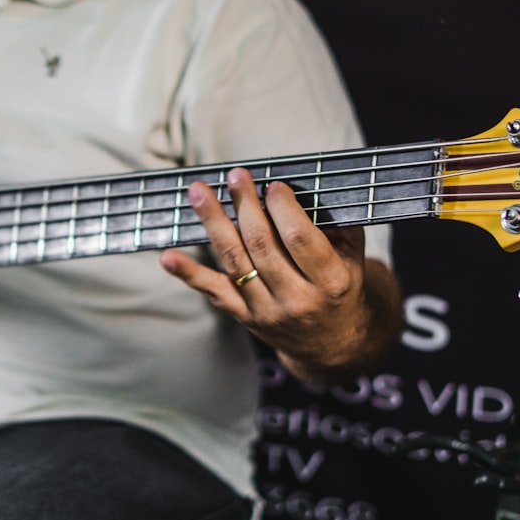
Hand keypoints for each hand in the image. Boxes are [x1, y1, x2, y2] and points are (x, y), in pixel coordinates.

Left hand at [160, 167, 399, 383]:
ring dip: (213, 222)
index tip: (272, 184)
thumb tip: (304, 187)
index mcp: (330, 281)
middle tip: (235, 175)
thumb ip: (337, 225)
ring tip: (198, 192)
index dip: (283, 209)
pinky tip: (168, 256)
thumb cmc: (341, 287)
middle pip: (261, 245)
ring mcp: (267, 310)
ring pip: (234, 260)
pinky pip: (213, 291)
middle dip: (245, 206)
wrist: (332, 343)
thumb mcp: (352, 258)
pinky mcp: (245, 316)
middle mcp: (296, 299)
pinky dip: (188, 273)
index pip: (299, 239)